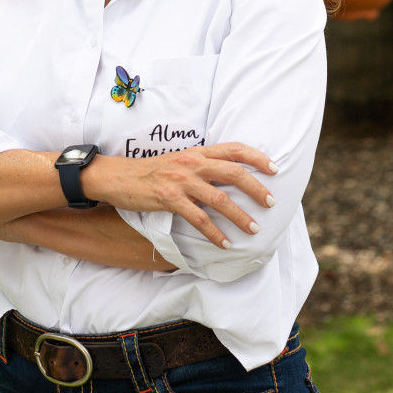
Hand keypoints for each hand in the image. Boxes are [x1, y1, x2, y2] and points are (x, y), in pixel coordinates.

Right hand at [86, 142, 277, 250]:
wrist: (118, 176)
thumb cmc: (151, 171)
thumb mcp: (179, 161)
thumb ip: (202, 165)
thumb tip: (228, 177)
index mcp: (197, 151)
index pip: (234, 148)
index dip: (257, 157)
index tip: (274, 169)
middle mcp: (192, 162)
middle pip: (234, 172)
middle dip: (256, 188)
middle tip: (270, 203)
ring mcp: (181, 180)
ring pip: (220, 198)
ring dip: (240, 216)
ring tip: (253, 230)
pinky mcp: (169, 198)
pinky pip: (198, 218)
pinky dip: (214, 233)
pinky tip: (224, 244)